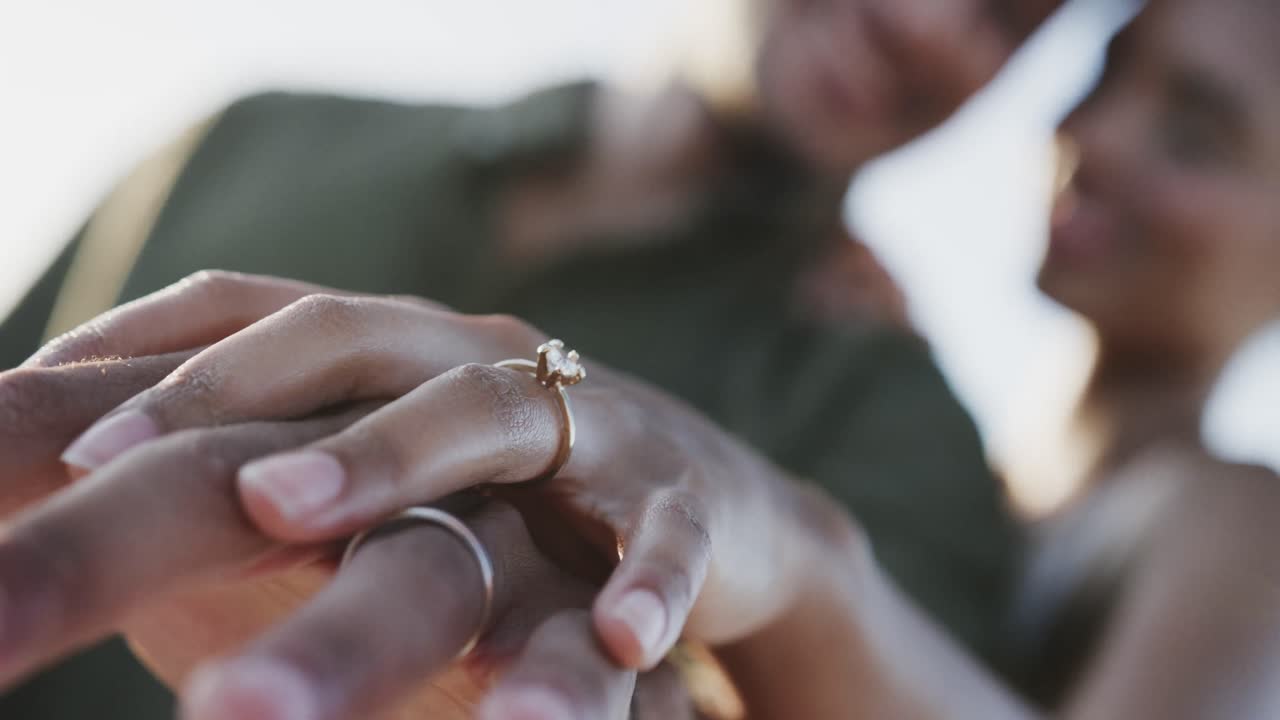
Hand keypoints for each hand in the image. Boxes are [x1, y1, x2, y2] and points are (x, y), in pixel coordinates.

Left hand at [46, 271, 855, 673]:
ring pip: (487, 414)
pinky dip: (642, 577)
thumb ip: (296, 472)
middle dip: (236, 391)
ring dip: (385, 455)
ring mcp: (586, 420)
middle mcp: (487, 361)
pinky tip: (615, 639)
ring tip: (281, 508)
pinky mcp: (685, 497)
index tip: (62, 438)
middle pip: (355, 343)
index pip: (275, 318)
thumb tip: (117, 489)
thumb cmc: (530, 496)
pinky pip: (662, 532)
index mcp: (416, 353)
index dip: (162, 358)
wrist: (719, 509)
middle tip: (105, 461)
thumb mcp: (416, 472)